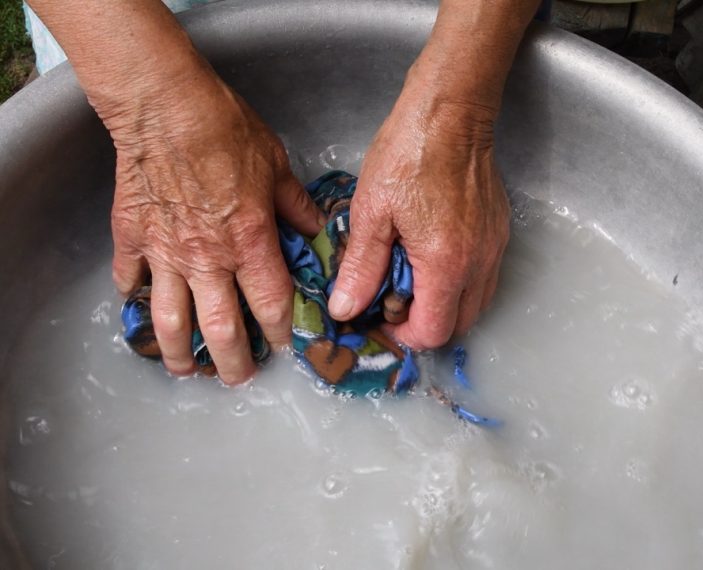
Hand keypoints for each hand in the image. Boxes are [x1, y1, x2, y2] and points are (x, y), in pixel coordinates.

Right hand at [109, 68, 321, 382]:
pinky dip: (133, 297)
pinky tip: (139, 305)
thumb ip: (296, 206)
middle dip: (232, 362)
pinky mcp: (131, 238)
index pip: (269, 305)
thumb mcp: (277, 167)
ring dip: (179, 352)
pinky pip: (129, 279)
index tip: (282, 346)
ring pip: (170, 321)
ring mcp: (164, 253)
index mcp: (250, 245)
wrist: (166, 107)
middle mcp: (208, 260)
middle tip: (238, 378)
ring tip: (187, 370)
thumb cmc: (226, 132)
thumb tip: (317, 228)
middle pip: (219, 329)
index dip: (278, 332)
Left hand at [328, 76, 510, 348]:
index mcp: (445, 263)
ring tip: (413, 280)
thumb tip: (345, 309)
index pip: (434, 331)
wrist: (451, 113)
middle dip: (427, 325)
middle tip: (394, 302)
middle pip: (460, 326)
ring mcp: (494, 248)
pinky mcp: (499, 232)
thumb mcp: (372, 211)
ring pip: (477, 303)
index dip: (405, 336)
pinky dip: (460, 283)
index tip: (381, 319)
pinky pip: (484, 276)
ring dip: (446, 306)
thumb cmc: (409, 153)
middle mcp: (478, 263)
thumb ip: (361, 267)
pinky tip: (432, 257)